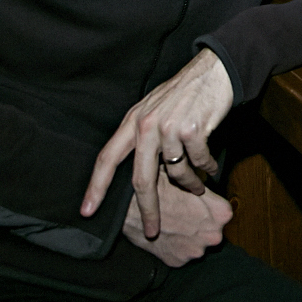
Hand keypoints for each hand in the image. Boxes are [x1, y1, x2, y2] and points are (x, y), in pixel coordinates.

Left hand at [80, 48, 233, 237]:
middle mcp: (146, 125)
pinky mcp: (193, 129)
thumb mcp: (154, 110)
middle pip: (140, 179)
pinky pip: (198, 161)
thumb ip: (142, 137)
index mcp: (132, 121)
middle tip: (152, 230)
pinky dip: (206, 168)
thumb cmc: (184, 94)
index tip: (87, 211)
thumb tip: (136, 175)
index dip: (96, 187)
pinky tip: (211, 168)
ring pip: (175, 172)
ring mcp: (169, 127)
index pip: (107, 158)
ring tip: (198, 188)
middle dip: (148, 209)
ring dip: (189, 184)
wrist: (214, 71)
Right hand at [121, 170, 231, 267]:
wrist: (129, 206)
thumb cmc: (160, 186)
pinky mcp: (178, 262)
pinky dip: (174, 247)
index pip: (223, 212)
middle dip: (200, 224)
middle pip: (212, 230)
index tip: (197, 203)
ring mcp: (195, 251)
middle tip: (182, 214)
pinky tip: (164, 235)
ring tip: (170, 223)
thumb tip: (208, 179)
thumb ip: (203, 186)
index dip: (208, 206)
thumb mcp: (188, 178)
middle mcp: (214, 235)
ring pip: (196, 243)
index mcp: (221, 213)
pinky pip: (180, 254)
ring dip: (187, 237)